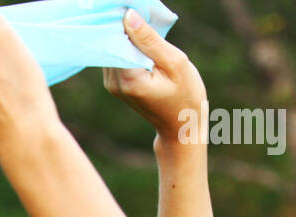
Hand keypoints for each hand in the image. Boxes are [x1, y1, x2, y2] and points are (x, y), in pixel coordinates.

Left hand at [102, 8, 208, 152]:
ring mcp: (112, 83)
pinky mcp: (115, 82)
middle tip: (143, 12)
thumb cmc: (185, 96)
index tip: (133, 7)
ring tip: (146, 25)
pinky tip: (142, 38)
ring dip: (126, 32)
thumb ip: (149, 40)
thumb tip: (128, 15)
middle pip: (110, 41)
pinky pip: (116, 53)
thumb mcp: (174, 63)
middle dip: (124, 23)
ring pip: (112, 46)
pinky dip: (127, 42)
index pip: (115, 38)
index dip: (122, 18)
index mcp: (128, 79)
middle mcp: (114, 82)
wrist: (180, 125)